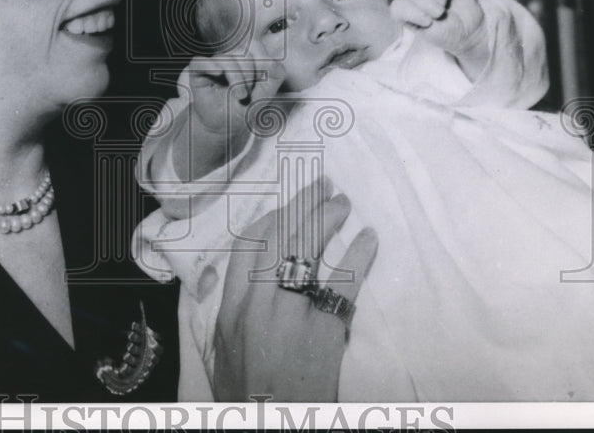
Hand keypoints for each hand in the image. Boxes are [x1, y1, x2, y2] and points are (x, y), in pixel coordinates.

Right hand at [188, 53, 285, 137]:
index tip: (261, 83)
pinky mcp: (198, 73)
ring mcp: (214, 64)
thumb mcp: (265, 95)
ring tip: (239, 96)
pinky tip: (218, 74)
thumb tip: (270, 61)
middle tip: (249, 94)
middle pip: (243, 53)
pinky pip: (201, 62)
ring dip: (236, 78)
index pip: (255, 46)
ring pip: (226, 59)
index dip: (262, 61)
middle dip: (249, 76)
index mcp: (247, 60)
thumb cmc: (244, 110)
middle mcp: (231, 59)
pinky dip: (210, 66)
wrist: (224, 127)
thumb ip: (274, 76)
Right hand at [212, 179, 377, 400]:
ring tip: (343, 202)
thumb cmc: (250, 399)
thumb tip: (238, 281)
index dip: (270, 219)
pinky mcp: (324, 332)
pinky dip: (358, 256)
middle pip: (278, 238)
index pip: (247, 247)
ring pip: (305, 250)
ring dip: (326, 219)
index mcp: (230, 310)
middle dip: (300, 206)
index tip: (287, 206)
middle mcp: (256, 305)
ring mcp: (290, 316)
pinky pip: (343, 283)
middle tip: (321, 185)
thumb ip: (229, 314)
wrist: (271, 427)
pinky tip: (369, 238)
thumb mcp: (224, 354)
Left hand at [389, 0, 486, 62]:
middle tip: (440, 14)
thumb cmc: (446, 35)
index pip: (397, 6)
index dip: (410, 12)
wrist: (470, 33)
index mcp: (406, 12)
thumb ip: (419, 18)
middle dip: (425, 2)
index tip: (428, 23)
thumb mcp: (431, 34)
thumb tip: (414, 3)